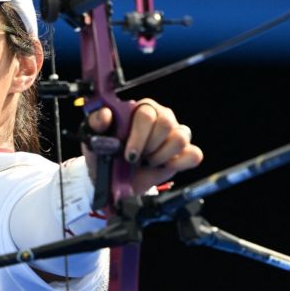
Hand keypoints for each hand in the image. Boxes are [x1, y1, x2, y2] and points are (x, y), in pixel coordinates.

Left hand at [84, 98, 202, 194]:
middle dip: (150, 146)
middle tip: (138, 157)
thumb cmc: (106, 154)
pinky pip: (194, 154)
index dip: (139, 136)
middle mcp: (161, 117)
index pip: (147, 115)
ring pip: (180, 138)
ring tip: (148, 161)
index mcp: (141, 109)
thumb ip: (97, 122)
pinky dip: (179, 164)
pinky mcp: (184, 153)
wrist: (114, 180)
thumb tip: (106, 114)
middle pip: (167, 123)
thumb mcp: (95, 138)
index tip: (129, 154)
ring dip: (161, 156)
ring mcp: (175, 134)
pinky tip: (163, 166)